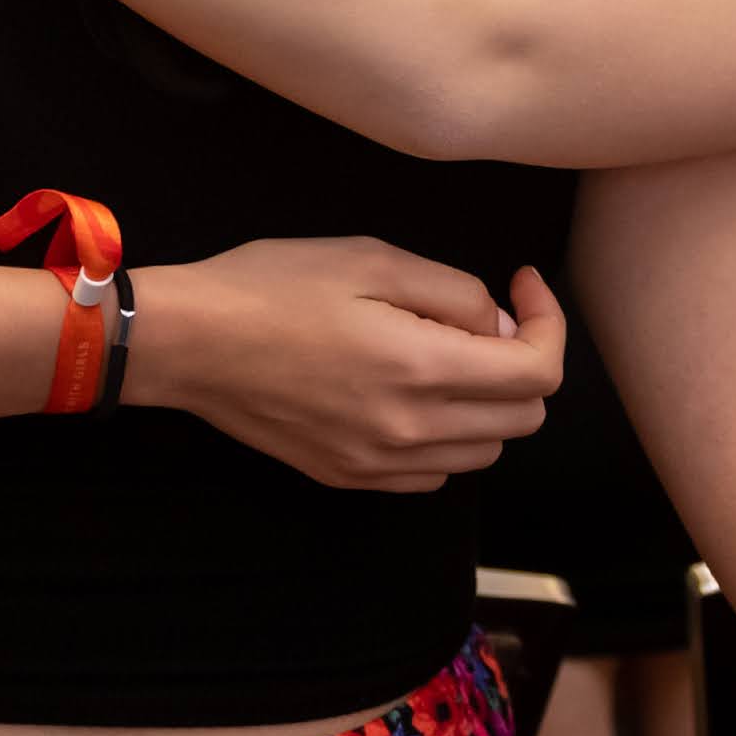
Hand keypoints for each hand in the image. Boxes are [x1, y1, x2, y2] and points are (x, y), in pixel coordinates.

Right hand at [127, 244, 562, 492]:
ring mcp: (379, 463)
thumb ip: (455, 293)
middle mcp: (410, 430)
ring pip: (484, 452)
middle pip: (524, 419)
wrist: (188, 343)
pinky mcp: (351, 478)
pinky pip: (434, 474)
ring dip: (488, 404)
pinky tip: (412, 396)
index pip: (537, 373)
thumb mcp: (371, 257)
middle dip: (523, 362)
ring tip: (446, 354)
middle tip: (482, 316)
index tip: (521, 285)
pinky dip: (446, 437)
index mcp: (421, 368)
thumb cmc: (271, 286)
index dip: (547, 322)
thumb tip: (502, 327)